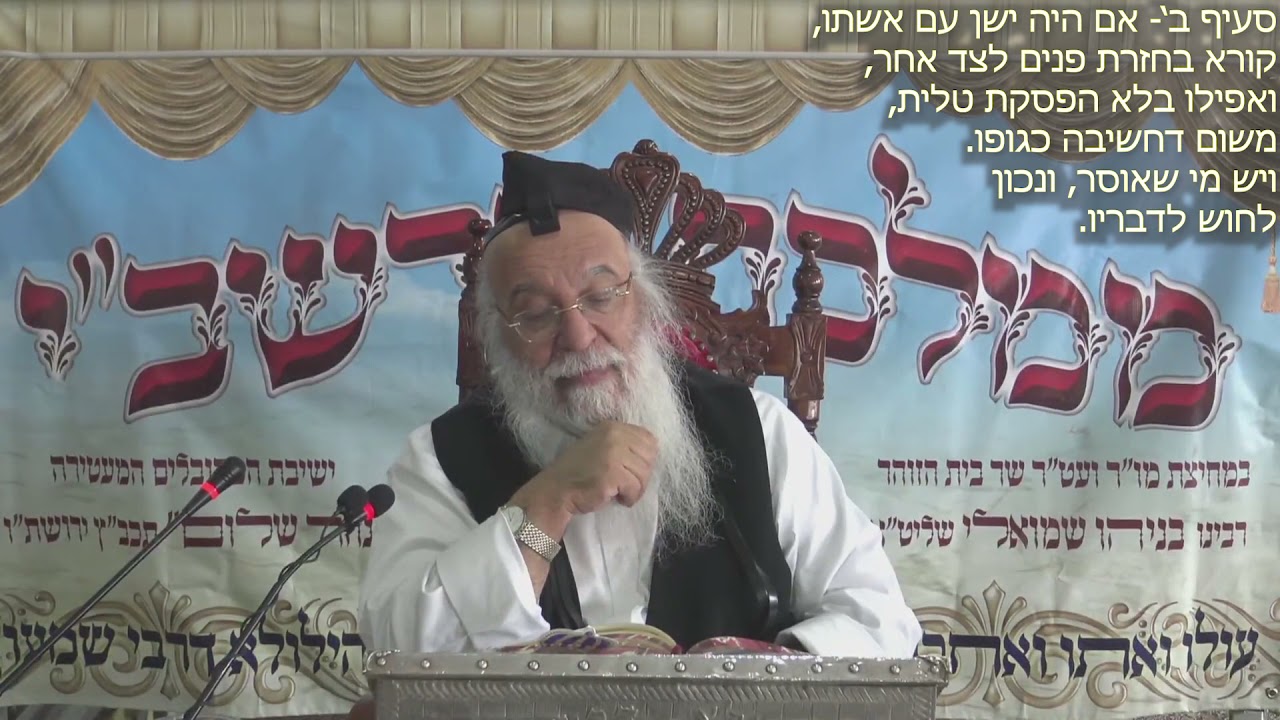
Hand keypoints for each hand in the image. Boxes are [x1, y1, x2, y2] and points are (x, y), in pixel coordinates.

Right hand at [511, 421, 658, 527]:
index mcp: (612, 427)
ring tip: (619, 492)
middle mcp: (614, 434)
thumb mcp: (600, 448)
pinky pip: (635, 487)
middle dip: (641, 475)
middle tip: (625, 485)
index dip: (644, 459)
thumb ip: (623, 446)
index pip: (649, 440)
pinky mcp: (613, 472)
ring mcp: (613, 452)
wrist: (556, 491)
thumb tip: (650, 456)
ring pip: (644, 474)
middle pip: (650, 457)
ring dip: (635, 489)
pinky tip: (617, 498)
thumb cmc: (578, 473)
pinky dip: (629, 497)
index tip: (630, 471)